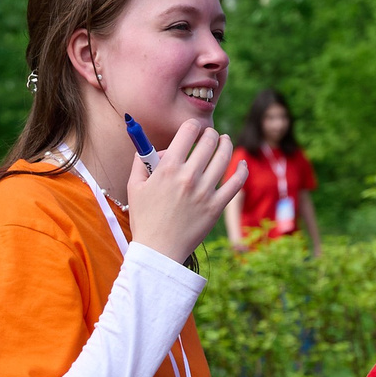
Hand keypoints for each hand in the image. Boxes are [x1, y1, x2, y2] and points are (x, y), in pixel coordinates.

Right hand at [125, 120, 244, 262]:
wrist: (158, 251)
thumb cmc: (144, 219)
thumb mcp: (134, 187)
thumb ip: (141, 162)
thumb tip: (153, 148)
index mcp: (168, 168)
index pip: (187, 132)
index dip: (192, 126)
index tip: (193, 128)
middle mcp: (188, 176)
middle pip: (208, 141)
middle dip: (210, 134)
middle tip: (210, 135)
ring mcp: (205, 191)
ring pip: (224, 157)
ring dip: (226, 144)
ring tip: (225, 141)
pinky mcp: (216, 207)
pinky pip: (235, 183)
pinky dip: (241, 170)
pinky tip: (241, 163)